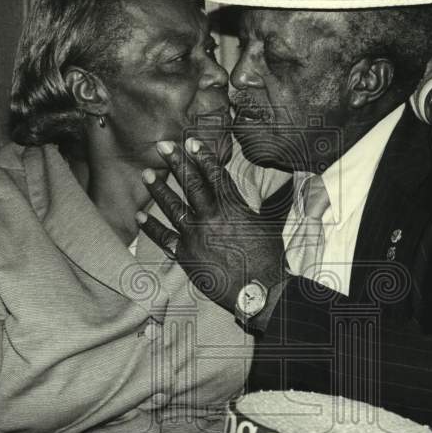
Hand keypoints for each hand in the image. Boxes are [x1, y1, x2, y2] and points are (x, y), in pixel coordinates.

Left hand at [138, 138, 285, 309]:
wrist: (257, 290)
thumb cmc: (269, 258)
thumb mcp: (270, 224)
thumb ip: (269, 201)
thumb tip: (291, 180)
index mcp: (232, 207)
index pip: (215, 175)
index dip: (202, 157)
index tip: (191, 141)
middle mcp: (211, 218)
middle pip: (191, 185)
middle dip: (176, 163)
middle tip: (163, 146)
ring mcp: (195, 236)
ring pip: (173, 207)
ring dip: (159, 189)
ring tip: (147, 173)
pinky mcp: (186, 255)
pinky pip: (164, 239)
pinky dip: (152, 229)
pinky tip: (140, 217)